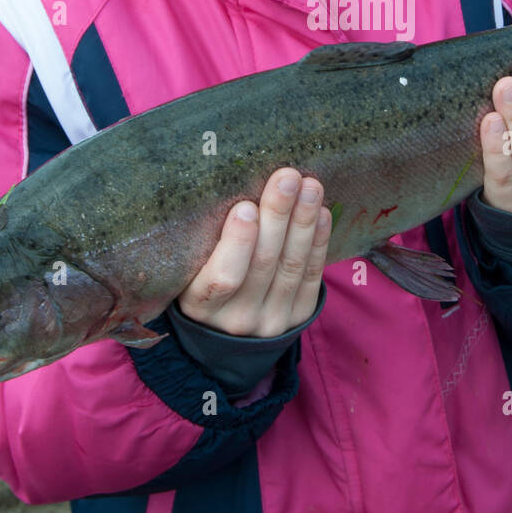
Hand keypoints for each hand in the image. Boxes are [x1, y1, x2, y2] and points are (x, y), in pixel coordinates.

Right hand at [177, 169, 330, 337]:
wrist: (229, 334)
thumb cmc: (202, 283)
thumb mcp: (189, 271)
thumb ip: (207, 242)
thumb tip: (238, 193)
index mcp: (200, 306)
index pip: (221, 278)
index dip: (237, 243)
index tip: (246, 207)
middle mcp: (237, 318)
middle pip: (263, 263)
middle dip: (277, 215)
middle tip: (287, 177)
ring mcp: (272, 320)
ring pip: (291, 265)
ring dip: (303, 222)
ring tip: (310, 186)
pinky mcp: (299, 315)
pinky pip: (311, 276)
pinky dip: (319, 242)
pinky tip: (322, 213)